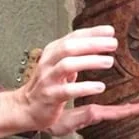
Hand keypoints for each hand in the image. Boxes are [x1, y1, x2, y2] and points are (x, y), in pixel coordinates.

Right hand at [0, 25, 138, 137]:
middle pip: (69, 47)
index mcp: (52, 53)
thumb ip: (77, 55)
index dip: (92, 32)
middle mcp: (48, 63)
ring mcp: (48, 79)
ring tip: (108, 62)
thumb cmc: (46, 86)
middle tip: (112, 44)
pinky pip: (67, 90)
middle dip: (92, 43)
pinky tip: (99, 86)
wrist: (25, 107)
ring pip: (67, 65)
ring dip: (89, 62)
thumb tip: (101, 43)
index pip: (73, 37)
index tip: (110, 31)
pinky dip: (84, 87)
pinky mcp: (50, 96)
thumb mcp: (60, 66)